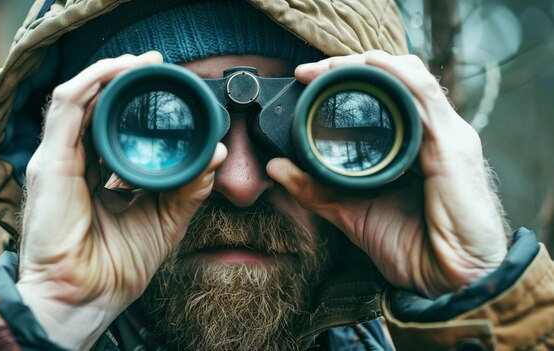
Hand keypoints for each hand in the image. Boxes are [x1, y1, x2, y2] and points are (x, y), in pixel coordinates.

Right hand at [15, 52, 225, 348]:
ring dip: (110, 72)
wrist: (87, 298)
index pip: (111, 124)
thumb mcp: (166, 219)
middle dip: (124, 78)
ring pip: (78, 96)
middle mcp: (75, 161)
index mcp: (96, 173)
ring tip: (142, 62)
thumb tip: (216, 153)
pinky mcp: (49, 161)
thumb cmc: (118, 266)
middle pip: (95, 104)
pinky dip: (92, 82)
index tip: (168, 86)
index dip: (135, 100)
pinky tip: (118, 71)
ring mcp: (59, 158)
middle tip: (157, 65)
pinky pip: (66, 106)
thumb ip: (190, 187)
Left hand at [267, 51, 508, 297]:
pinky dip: (398, 76)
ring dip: (368, 65)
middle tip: (311, 71)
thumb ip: (315, 189)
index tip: (305, 78)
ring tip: (328, 67)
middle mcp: (432, 133)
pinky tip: (374, 66)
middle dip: (352, 66)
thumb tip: (276, 167)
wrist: (447, 282)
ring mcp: (446, 136)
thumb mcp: (350, 211)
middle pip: (396, 76)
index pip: (386, 91)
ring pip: (410, 77)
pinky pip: (426, 97)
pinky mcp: (453, 147)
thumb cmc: (411, 247)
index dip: (346, 77)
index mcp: (414, 144)